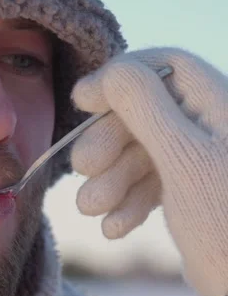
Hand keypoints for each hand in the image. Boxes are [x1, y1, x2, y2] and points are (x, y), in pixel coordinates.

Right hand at [71, 48, 227, 295]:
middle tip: (82, 170)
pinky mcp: (195, 197)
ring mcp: (205, 163)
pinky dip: (129, 203)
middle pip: (147, 113)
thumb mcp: (182, 157)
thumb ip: (143, 105)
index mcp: (222, 105)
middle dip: (109, 143)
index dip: (121, 78)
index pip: (166, 66)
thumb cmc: (225, 221)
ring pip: (143, 152)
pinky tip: (116, 229)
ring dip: (112, 179)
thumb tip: (106, 72)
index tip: (82, 100)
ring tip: (92, 210)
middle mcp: (215, 127)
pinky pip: (153, 185)